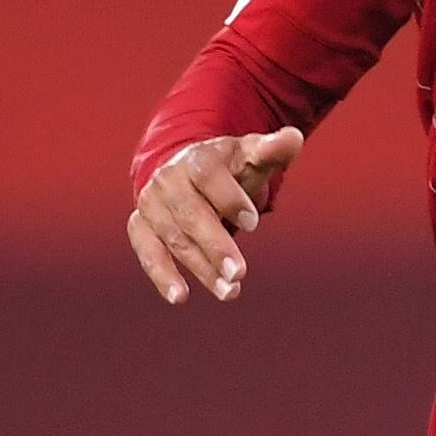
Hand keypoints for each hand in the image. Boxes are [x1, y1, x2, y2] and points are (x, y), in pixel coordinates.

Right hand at [127, 127, 306, 306]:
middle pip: (191, 214)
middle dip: (216, 245)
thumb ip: (272, 150)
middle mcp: (168, 180)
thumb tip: (294, 138)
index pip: (208, 175)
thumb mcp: (250, 156)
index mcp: (197, 158)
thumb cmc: (228, 170)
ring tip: (230, 292)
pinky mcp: (141, 226)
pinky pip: (148, 251)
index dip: (229, 198)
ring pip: (175, 239)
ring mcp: (152, 204)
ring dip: (201, 269)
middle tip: (240, 273)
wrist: (185, 173)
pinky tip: (180, 297)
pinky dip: (162, 274)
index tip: (253, 222)